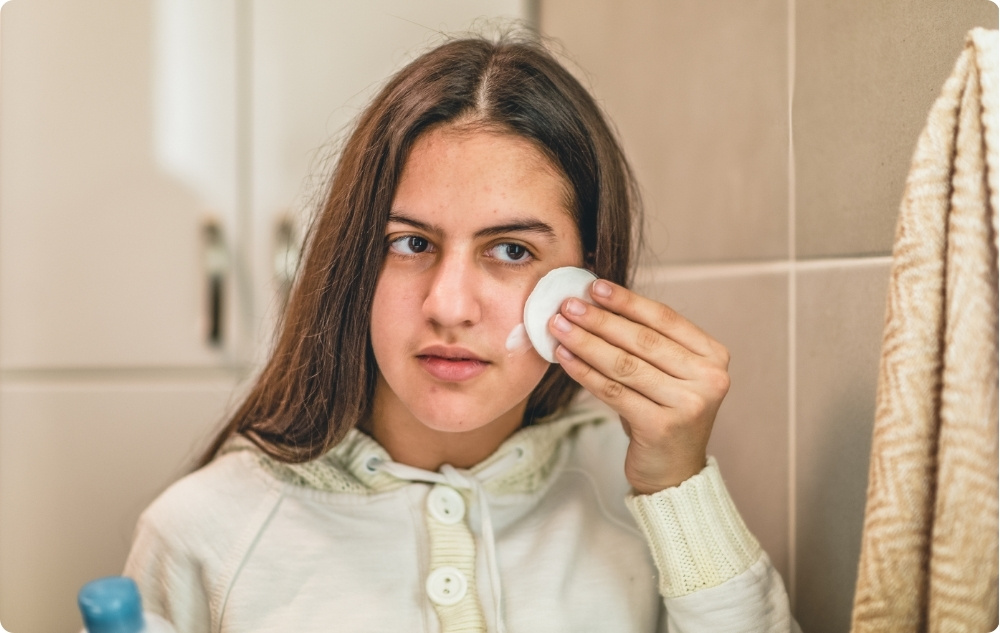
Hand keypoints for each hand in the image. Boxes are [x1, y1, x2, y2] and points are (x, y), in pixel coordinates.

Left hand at [549, 279, 730, 493]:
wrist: (673, 471)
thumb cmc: (664, 412)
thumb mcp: (667, 373)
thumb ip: (647, 341)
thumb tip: (597, 300)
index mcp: (713, 356)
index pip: (665, 319)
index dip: (627, 301)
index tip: (594, 287)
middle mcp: (709, 378)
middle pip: (643, 340)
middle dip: (600, 319)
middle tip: (568, 305)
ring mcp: (688, 404)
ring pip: (625, 364)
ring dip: (586, 342)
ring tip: (559, 327)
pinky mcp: (662, 427)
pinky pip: (614, 391)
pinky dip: (585, 372)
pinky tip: (565, 358)